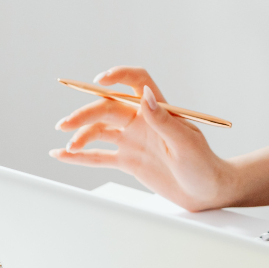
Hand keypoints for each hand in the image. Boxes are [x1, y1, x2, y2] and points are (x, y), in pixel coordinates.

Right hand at [50, 66, 235, 211]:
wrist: (206, 191)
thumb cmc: (203, 163)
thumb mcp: (185, 142)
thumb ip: (162, 120)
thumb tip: (143, 96)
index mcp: (158, 110)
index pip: (136, 82)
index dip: (118, 76)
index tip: (99, 80)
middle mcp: (142, 121)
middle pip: (108, 108)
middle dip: (85, 114)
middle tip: (65, 125)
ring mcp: (133, 140)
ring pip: (100, 130)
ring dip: (81, 135)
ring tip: (67, 147)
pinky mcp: (128, 161)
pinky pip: (100, 156)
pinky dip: (80, 156)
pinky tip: (62, 155)